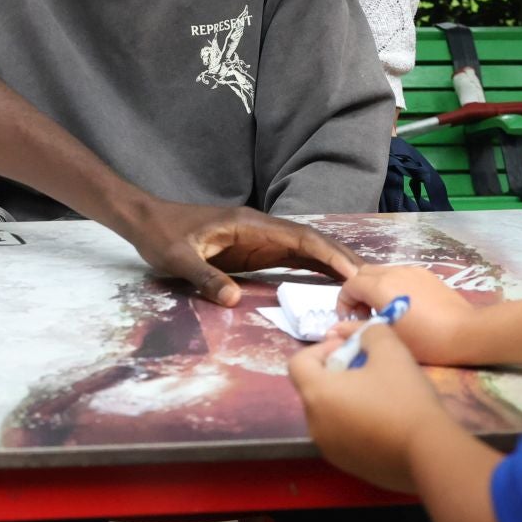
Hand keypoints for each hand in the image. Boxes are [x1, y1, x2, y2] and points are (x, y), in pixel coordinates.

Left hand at [122, 202, 358, 306]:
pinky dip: (314, 271)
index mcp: (250, 224)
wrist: (146, 221)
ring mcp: (260, 240)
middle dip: (343, 259)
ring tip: (365, 288)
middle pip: (312, 242)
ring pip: (306, 250)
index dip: (329, 253)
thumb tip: (233, 301)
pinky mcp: (254, 251)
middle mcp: (262, 229)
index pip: (300, 236)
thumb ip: (204, 277)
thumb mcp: (177, 258)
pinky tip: (332, 286)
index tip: (355, 272)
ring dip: (334, 266)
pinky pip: (292, 260)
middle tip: (376, 284)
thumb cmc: (161, 235)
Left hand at [288, 323, 449, 490]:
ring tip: (379, 395)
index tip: (351, 350)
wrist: (431, 452)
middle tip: (368, 369)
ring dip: (346, 399)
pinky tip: (385, 422)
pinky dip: (355, 424)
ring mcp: (329, 449)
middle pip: (314, 388)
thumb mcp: (390, 350)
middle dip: (337, 373)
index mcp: (317, 394)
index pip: (298, 363)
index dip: (322, 349)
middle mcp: (315, 424)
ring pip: (329, 413)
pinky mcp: (348, 466)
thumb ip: (370, 333)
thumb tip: (361, 336)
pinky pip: (343, 436)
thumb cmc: (404, 397)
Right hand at [336, 263, 480, 364]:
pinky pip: (400, 275)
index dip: (343, 302)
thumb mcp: (388, 337)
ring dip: (375, 288)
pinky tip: (405, 307)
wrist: (466, 332)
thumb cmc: (425, 340)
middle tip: (365, 316)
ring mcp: (411, 270)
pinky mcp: (426, 274)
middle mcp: (393, 272)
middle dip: (358, 293)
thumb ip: (359, 329)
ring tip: (385, 312)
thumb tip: (338, 328)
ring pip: (382, 272)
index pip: (350, 285)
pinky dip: (392, 286)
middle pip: (363, 274)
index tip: (349, 321)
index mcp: (381, 287)